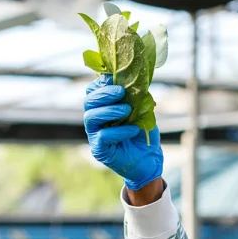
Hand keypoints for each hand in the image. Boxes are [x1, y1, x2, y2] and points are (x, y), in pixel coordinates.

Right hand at [83, 74, 163, 191]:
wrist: (149, 159)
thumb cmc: (143, 134)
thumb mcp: (142, 110)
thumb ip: (136, 96)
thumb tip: (136, 80)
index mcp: (102, 108)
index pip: (92, 91)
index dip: (101, 83)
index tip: (115, 79)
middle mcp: (95, 120)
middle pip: (88, 102)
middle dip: (104, 94)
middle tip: (121, 92)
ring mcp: (94, 135)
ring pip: (90, 117)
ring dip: (109, 110)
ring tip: (126, 110)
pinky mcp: (99, 150)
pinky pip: (102, 136)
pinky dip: (118, 131)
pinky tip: (132, 130)